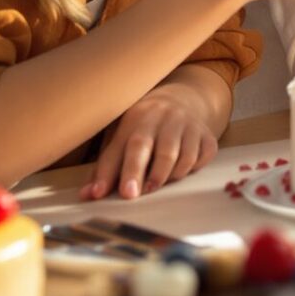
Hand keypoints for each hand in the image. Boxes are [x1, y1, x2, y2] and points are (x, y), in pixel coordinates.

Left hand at [84, 82, 220, 199]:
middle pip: (151, 148)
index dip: (114, 172)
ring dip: (167, 177)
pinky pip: (202, 157)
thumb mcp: (122, 138)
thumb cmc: (144, 128)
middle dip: (139, 173)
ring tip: (156, 185)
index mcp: (137, 118)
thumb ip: (106, 167)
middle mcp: (164, 118)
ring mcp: (188, 125)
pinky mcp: (207, 135)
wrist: (183, 100)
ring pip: (181, 157)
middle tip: (131, 195)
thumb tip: (87, 195)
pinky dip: (191, 169)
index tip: (104, 194)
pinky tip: (181, 171)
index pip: (125, 147)